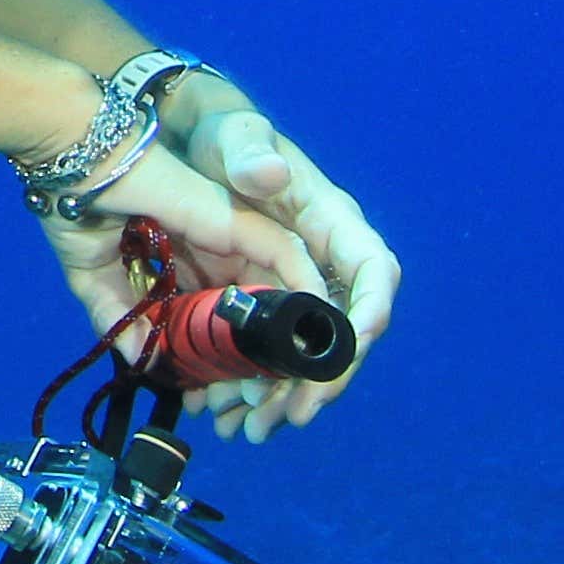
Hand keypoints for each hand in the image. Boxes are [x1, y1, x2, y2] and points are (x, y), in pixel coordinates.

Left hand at [174, 109, 397, 441]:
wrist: (191, 143)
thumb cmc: (223, 133)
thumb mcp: (233, 133)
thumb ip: (251, 150)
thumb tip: (272, 174)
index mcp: (330, 222)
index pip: (373, 271)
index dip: (370, 312)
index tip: (351, 350)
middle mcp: (323, 261)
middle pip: (344, 330)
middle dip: (323, 380)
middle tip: (292, 418)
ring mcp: (294, 286)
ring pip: (304, 354)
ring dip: (282, 397)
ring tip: (248, 430)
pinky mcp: (262, 304)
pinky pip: (267, 353)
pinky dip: (249, 386)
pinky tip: (222, 414)